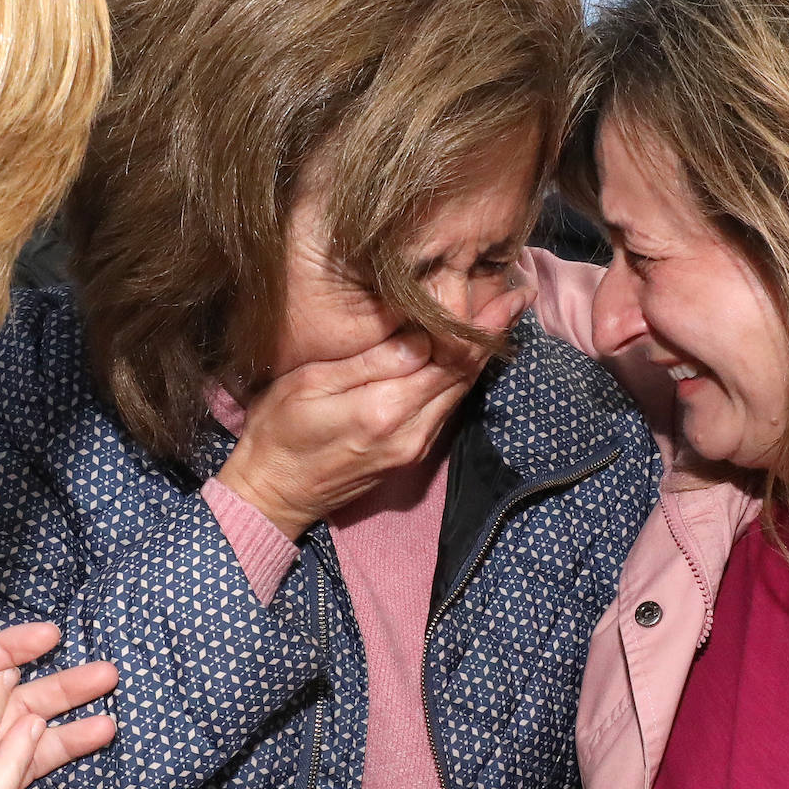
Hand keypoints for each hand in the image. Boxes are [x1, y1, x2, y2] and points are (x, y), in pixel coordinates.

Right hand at [218, 281, 531, 538]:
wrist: (271, 494)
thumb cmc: (278, 432)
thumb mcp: (312, 384)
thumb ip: (371, 362)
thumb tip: (421, 336)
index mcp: (387, 409)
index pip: (450, 361)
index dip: (482, 327)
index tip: (509, 295)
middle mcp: (411, 432)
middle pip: (464, 377)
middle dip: (492, 336)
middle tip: (518, 297)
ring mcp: (413, 448)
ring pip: (458, 395)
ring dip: (480, 357)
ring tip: (500, 319)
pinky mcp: (407, 455)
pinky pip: (444, 410)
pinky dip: (459, 380)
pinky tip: (464, 358)